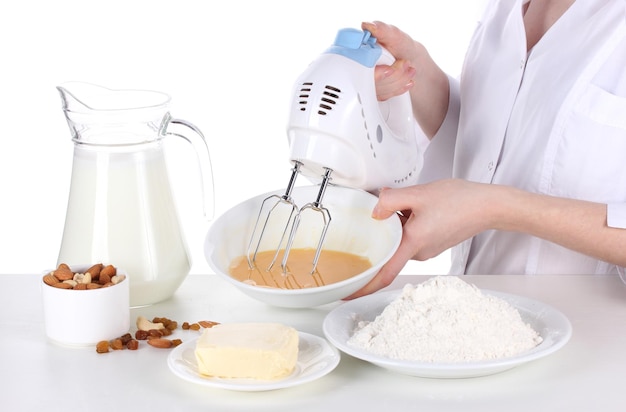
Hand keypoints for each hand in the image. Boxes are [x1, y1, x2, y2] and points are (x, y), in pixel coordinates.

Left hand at [345, 179, 495, 298]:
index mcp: (413, 244)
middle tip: (379, 212)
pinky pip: (411, 237)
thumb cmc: (460, 201)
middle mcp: (419, 253)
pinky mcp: (433, 244)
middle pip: (389, 250)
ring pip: (400, 241)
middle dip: (381, 234)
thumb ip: (391, 200)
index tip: (346, 293)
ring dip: (396, 224)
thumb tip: (374, 211)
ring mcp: (427, 250)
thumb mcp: (419, 194)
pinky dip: (407, 224)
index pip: (384, 273)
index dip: (363, 286)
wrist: (488, 206)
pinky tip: (416, 208)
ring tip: (406, 203)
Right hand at [363, 21, 449, 137]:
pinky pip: (383, 96)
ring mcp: (366, 80)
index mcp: (359, 51)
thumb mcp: (396, 36)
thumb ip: (383, 30)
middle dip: (392, 75)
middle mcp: (360, 66)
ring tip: (410, 71)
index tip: (388, 69)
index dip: (373, 70)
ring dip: (397, 82)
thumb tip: (369, 25)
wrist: (413, 61)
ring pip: (377, 90)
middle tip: (405, 64)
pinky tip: (406, 82)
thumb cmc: (403, 47)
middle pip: (368, 80)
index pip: (356, 65)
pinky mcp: (374, 91)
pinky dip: (397, 89)